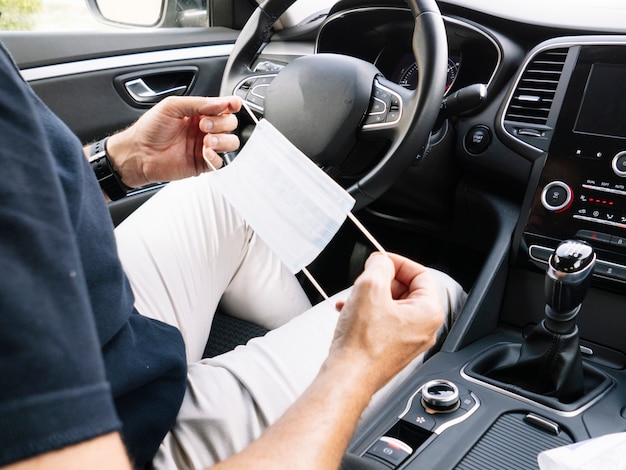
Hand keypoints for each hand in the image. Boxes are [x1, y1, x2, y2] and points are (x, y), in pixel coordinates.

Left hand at [106, 96, 240, 187]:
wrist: (138, 153)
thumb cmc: (150, 129)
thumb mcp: (172, 106)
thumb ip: (199, 103)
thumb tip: (221, 103)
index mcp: (198, 113)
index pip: (223, 107)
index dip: (232, 105)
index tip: (232, 105)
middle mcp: (204, 129)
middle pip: (230, 124)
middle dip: (221, 123)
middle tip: (203, 125)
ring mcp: (205, 147)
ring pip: (231, 143)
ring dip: (223, 140)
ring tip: (207, 141)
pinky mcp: (203, 164)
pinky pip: (220, 163)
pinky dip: (216, 157)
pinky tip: (205, 152)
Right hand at [331, 252, 444, 393]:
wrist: (347, 378)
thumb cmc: (362, 344)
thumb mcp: (369, 287)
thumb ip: (379, 265)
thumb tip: (381, 261)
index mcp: (428, 312)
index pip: (421, 274)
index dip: (398, 262)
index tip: (380, 260)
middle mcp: (423, 329)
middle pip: (406, 289)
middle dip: (381, 281)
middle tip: (364, 280)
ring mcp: (407, 341)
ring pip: (391, 306)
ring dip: (369, 296)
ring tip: (351, 298)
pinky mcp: (391, 350)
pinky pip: (382, 322)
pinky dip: (366, 312)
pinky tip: (348, 313)